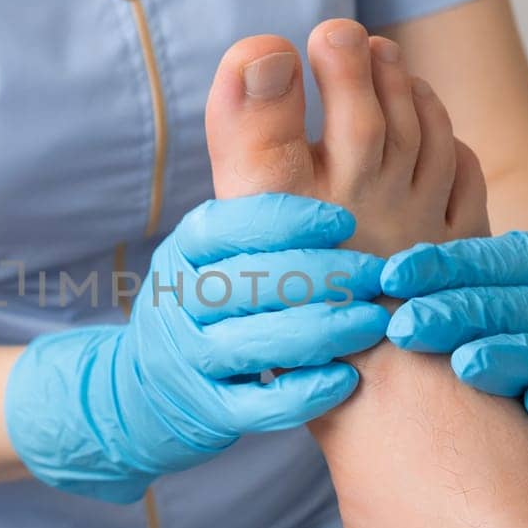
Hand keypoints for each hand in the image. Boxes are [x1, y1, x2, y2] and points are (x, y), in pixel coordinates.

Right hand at [7, 194, 392, 502]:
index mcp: (186, 248)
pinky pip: (260, 404)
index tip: (345, 223)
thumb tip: (283, 117)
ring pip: (258, 343)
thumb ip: (257, 205)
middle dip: (325, 276)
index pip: (235, 223)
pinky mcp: (207, 410)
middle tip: (378, 274)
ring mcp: (190, 359)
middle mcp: (181, 300)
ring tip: (373, 323)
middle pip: (253, 281)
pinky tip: (345, 379)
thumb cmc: (210, 305)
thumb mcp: (214, 250)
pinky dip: (306, 392)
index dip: (293, 221)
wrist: (148, 393)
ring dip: (324, 332)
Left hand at [380, 232, 527, 431]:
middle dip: (451, 317)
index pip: (483, 261)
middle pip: (503, 307)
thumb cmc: (523, 295)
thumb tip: (379, 278)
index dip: (437, 268)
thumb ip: (454, 275)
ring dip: (502, 358)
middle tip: (403, 328)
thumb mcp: (502, 269)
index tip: (389, 277)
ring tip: (463, 365)